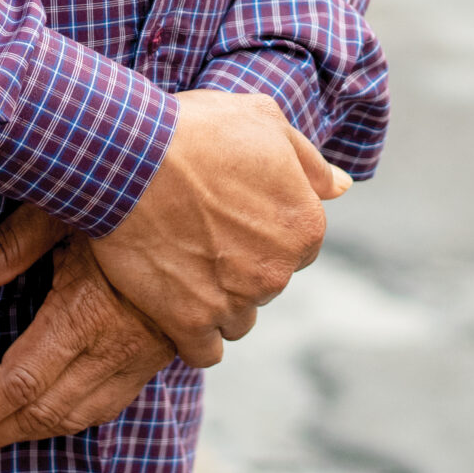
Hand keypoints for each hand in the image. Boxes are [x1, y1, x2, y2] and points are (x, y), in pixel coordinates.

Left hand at [0, 209, 174, 460]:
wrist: (227, 190)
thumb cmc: (139, 185)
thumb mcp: (68, 204)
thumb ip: (10, 245)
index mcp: (89, 309)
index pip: (20, 383)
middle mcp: (120, 342)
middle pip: (46, 411)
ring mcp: (150, 350)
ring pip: (83, 414)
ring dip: (34, 430)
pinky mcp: (172, 346)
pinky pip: (116, 399)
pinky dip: (78, 415)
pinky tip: (60, 408)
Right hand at [86, 90, 349, 367]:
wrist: (132, 158)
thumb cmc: (199, 130)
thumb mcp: (266, 121)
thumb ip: (309, 163)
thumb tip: (341, 187)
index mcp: (303, 225)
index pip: (300, 243)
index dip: (269, 226)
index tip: (237, 210)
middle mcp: (277, 271)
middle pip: (269, 280)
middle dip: (245, 262)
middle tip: (206, 230)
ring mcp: (234, 301)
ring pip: (239, 318)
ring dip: (221, 300)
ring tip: (187, 263)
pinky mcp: (190, 323)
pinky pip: (205, 351)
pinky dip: (194, 335)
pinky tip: (178, 306)